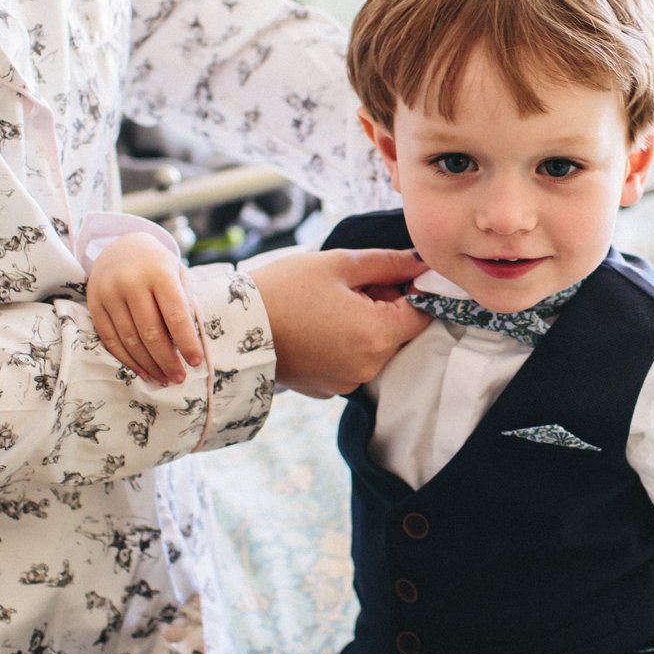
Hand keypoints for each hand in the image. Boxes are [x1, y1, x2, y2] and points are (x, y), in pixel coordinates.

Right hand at [87, 233, 202, 384]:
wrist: (121, 245)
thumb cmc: (158, 265)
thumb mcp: (178, 274)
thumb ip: (187, 303)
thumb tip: (195, 342)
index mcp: (159, 273)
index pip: (176, 315)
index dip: (187, 342)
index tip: (196, 362)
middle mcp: (131, 282)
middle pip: (150, 331)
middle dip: (167, 360)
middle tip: (179, 378)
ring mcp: (109, 293)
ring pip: (129, 339)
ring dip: (148, 364)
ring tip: (163, 378)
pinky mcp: (94, 304)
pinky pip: (110, 339)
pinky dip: (127, 359)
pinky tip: (142, 370)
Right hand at [250, 248, 431, 396]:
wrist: (231, 331)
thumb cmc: (283, 291)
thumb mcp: (338, 264)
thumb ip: (387, 263)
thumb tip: (420, 263)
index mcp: (377, 335)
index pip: (422, 314)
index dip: (412, 291)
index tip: (390, 277)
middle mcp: (369, 367)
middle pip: (399, 332)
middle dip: (385, 307)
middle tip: (350, 287)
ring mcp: (348, 382)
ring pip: (375, 348)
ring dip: (365, 326)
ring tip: (328, 307)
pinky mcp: (329, 390)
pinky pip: (352, 363)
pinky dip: (345, 345)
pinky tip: (318, 327)